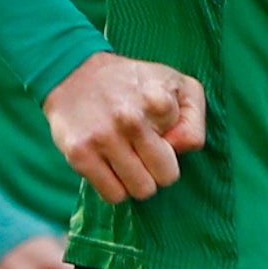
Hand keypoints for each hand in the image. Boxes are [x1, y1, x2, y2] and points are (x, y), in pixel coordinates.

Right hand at [48, 52, 205, 201]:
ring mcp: (103, 138)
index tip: (160, 125)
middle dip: (159, 168)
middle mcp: (130, 119)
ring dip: (137, 180)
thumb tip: (181, 149)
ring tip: (128, 158)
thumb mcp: (176, 84)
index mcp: (158, 100)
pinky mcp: (79, 154)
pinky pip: (112, 196)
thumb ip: (193, 118)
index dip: (176, 137)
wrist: (74, 72)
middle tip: (145, 151)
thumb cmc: (134, 83)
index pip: (190, 143)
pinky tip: (110, 165)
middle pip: (166, 177)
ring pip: (141, 191)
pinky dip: (115, 187)